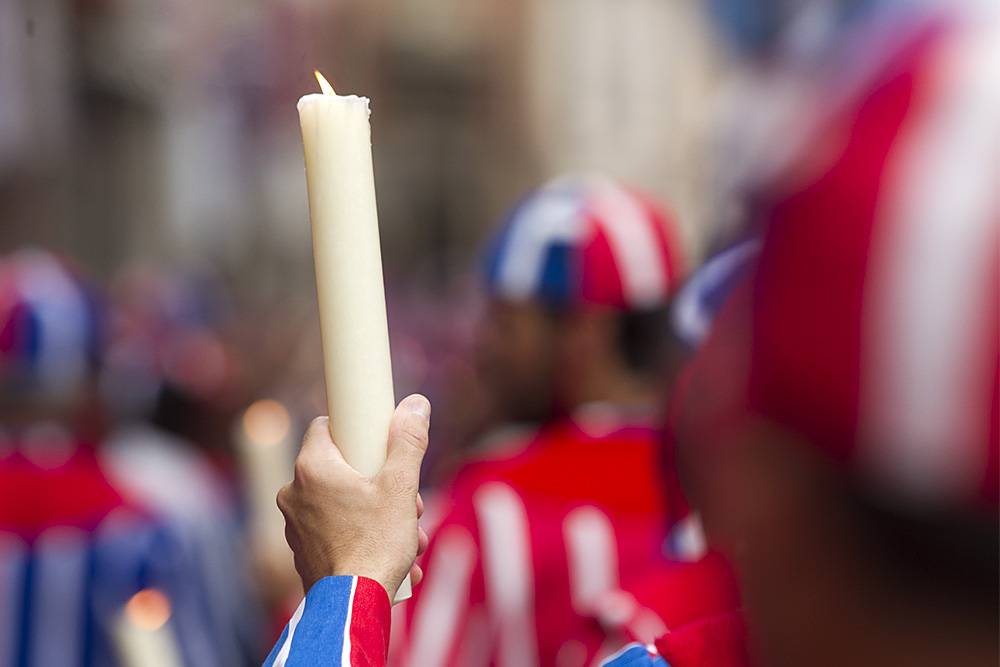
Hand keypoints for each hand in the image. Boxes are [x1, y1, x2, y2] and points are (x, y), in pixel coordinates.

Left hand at [277, 395, 431, 598]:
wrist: (353, 606)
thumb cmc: (376, 543)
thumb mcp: (401, 486)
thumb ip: (408, 441)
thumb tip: (416, 404)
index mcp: (312, 467)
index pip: (326, 425)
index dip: (355, 429)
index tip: (379, 442)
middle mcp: (294, 492)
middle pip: (340, 466)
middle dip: (379, 480)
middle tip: (408, 500)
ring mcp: (294, 524)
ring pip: (340, 500)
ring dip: (376, 510)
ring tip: (407, 533)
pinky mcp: (302, 551)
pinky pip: (333, 529)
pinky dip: (360, 533)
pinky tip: (390, 552)